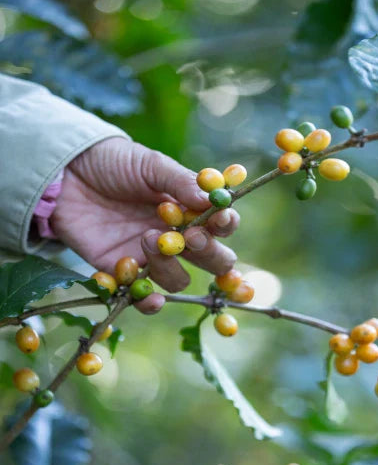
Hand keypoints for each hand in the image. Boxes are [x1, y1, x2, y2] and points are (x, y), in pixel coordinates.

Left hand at [52, 137, 238, 313]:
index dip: (225, 225)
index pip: (222, 225)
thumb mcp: (149, 165)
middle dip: (209, 254)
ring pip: (178, 279)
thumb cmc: (113, 163)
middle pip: (212, 260)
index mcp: (189, 209)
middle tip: (191, 238)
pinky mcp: (123, 272)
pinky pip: (142, 297)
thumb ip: (180, 181)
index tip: (219, 218)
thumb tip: (211, 198)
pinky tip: (149, 296)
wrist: (66, 174)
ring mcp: (151, 257)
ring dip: (169, 266)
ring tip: (146, 238)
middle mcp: (177, 237)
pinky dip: (147, 301)